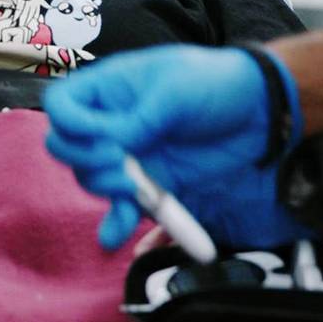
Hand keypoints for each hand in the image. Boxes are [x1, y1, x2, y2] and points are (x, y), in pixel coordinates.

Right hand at [42, 44, 310, 249]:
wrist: (260, 111)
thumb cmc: (214, 82)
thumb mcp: (174, 90)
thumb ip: (138, 119)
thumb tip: (110, 145)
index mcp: (110, 87)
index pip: (62, 104)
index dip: (69, 123)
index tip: (101, 136)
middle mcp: (111, 122)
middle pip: (69, 148)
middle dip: (87, 160)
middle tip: (121, 163)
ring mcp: (130, 154)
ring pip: (92, 179)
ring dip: (105, 188)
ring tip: (134, 187)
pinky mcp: (152, 182)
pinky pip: (124, 208)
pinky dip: (117, 223)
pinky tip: (114, 238)